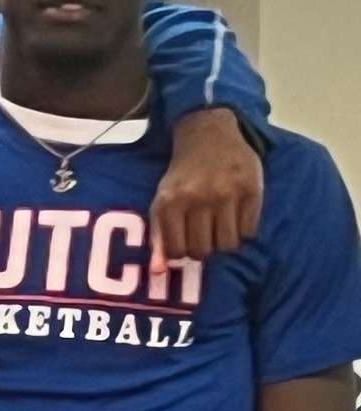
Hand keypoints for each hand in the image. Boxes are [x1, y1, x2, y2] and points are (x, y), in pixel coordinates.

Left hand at [153, 108, 264, 263]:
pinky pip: (250, 232)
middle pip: (204, 251)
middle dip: (203, 248)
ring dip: (224, 242)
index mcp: (171, 202)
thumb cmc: (182, 177)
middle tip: (204, 234)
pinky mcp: (252, 190)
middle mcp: (199, 198)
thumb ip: (158, 239)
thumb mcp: (162, 202)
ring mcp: (228, 194)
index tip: (186, 242)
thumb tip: (159, 274)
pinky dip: (243, 230)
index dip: (183, 252)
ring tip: (220, 226)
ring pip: (228, 245)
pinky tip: (236, 215)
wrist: (209, 136)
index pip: (178, 252)